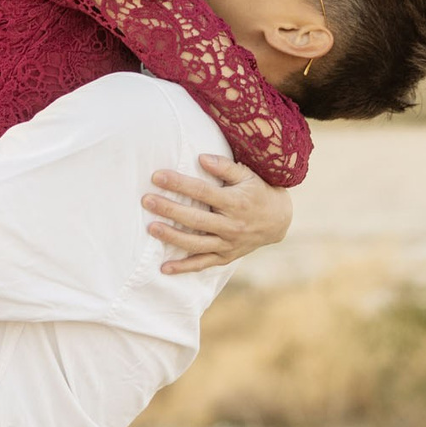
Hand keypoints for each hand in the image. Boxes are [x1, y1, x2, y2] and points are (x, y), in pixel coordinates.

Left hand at [144, 155, 291, 273]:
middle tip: (147, 201)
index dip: (179, 183)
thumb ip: (225, 167)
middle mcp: (231, 226)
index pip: (202, 192)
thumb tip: (201, 158)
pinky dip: (184, 267)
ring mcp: (228, 244)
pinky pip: (202, 264)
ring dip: (172, 236)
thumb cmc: (258, 192)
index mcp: (235, 203)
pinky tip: (164, 268)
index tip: (157, 176)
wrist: (278, 221)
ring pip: (196, 243)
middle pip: (195, 218)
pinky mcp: (226, 257)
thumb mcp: (247, 175)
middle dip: (169, 209)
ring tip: (151, 228)